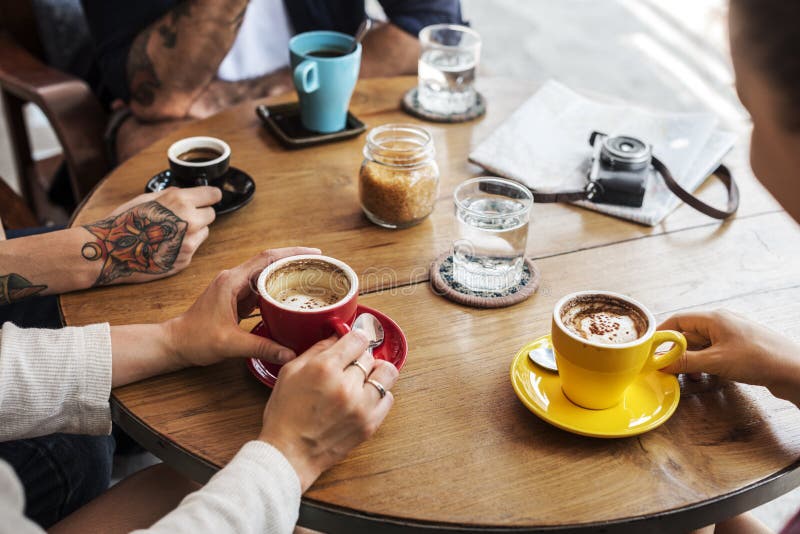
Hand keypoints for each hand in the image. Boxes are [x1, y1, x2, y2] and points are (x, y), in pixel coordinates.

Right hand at [82, 187, 221, 285]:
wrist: (110, 251)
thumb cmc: (124, 222)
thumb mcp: (147, 199)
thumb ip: (171, 194)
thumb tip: (187, 192)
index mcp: (180, 202)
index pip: (213, 195)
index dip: (210, 196)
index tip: (209, 197)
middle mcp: (189, 222)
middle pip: (211, 215)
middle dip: (200, 214)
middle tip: (182, 216)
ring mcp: (189, 244)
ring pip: (204, 232)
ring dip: (194, 231)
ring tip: (170, 232)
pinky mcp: (185, 260)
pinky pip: (193, 248)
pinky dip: (184, 246)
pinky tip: (165, 245)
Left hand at [164, 247, 319, 366]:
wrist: (175, 343)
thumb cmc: (195, 339)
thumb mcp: (230, 344)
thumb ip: (262, 347)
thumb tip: (290, 354)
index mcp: (232, 281)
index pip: (267, 258)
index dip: (291, 253)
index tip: (313, 254)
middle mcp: (234, 279)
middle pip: (269, 262)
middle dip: (294, 262)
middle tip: (318, 267)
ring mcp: (234, 288)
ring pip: (265, 275)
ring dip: (286, 275)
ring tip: (310, 280)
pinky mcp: (235, 298)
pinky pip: (260, 288)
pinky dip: (276, 290)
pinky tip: (290, 297)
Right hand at [259, 333, 399, 490]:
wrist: (288, 454)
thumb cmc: (285, 414)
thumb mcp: (290, 372)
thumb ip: (316, 350)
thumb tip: (336, 336)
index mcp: (325, 368)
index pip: (358, 339)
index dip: (355, 338)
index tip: (353, 343)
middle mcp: (346, 385)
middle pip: (370, 356)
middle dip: (360, 358)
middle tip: (349, 366)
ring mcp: (361, 406)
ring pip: (386, 374)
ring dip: (376, 373)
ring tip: (363, 379)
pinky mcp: (370, 424)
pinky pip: (388, 398)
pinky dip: (379, 394)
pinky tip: (365, 397)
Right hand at [659, 310, 799, 404]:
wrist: (795, 370)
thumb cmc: (760, 359)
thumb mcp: (716, 362)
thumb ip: (687, 362)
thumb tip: (662, 363)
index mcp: (714, 318)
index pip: (677, 320)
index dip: (661, 334)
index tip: (648, 349)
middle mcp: (721, 323)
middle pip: (688, 333)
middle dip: (674, 351)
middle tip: (663, 367)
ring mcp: (731, 336)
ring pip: (700, 345)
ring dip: (689, 360)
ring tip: (683, 376)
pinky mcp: (739, 349)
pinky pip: (713, 353)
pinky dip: (703, 364)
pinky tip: (703, 376)